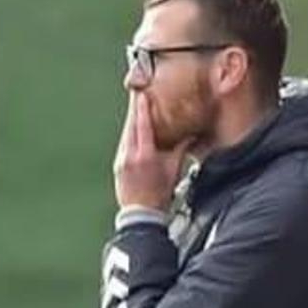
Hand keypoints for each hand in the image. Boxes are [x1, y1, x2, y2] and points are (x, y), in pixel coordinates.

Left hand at [113, 92, 188, 210]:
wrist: (142, 215)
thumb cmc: (160, 195)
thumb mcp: (174, 170)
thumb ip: (181, 149)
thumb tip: (191, 135)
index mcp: (145, 155)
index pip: (142, 124)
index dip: (142, 106)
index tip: (142, 92)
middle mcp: (130, 155)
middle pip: (130, 124)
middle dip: (134, 109)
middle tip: (137, 93)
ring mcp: (121, 160)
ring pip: (125, 134)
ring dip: (131, 121)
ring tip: (136, 109)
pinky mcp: (117, 165)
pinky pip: (123, 145)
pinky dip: (129, 136)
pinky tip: (133, 132)